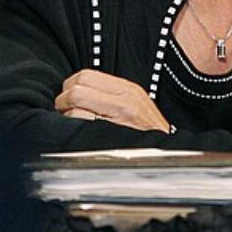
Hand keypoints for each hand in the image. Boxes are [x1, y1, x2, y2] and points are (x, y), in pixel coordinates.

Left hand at [54, 69, 171, 131]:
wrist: (167, 155)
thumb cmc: (148, 133)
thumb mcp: (135, 104)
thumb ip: (111, 94)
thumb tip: (80, 88)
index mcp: (127, 89)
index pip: (86, 75)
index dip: (71, 86)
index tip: (69, 96)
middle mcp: (124, 100)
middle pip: (77, 88)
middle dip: (64, 99)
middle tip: (64, 109)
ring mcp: (118, 118)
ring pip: (75, 106)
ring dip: (66, 116)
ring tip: (71, 123)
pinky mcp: (111, 135)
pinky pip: (80, 124)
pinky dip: (72, 128)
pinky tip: (78, 134)